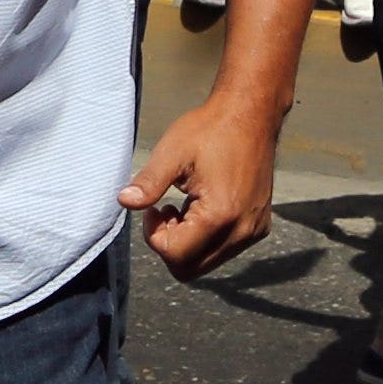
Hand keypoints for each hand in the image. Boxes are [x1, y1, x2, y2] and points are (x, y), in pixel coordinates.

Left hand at [118, 94, 280, 278]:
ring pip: (207, 263)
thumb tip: (124, 202)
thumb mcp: (173, 152)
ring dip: (187, 243)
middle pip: (190, 269)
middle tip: (165, 211)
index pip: (175, 255)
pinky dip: (206, 238)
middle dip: (170, 245)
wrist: (251, 114)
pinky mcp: (258, 226)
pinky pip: (224, 250)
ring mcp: (253, 230)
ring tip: (184, 207)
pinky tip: (202, 206)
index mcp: (220, 214)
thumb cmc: (211, 129)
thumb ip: (148, 182)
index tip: (154, 208)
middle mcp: (241, 230)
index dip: (154, 235)